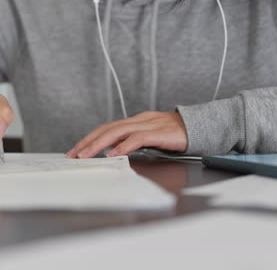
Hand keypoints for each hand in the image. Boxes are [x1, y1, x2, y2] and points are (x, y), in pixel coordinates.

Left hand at [66, 111, 187, 158]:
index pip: (106, 128)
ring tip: (86, 155)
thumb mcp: (150, 139)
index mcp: (134, 122)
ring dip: (99, 144)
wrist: (202, 127)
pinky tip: (113, 154)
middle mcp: (138, 120)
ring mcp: (148, 125)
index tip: (75, 151)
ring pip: (117, 132)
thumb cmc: (176, 135)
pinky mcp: (159, 132)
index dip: (89, 139)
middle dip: (88, 142)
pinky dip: (124, 146)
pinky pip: (138, 138)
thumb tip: (113, 152)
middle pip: (107, 129)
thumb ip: (132, 142)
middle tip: (74, 154)